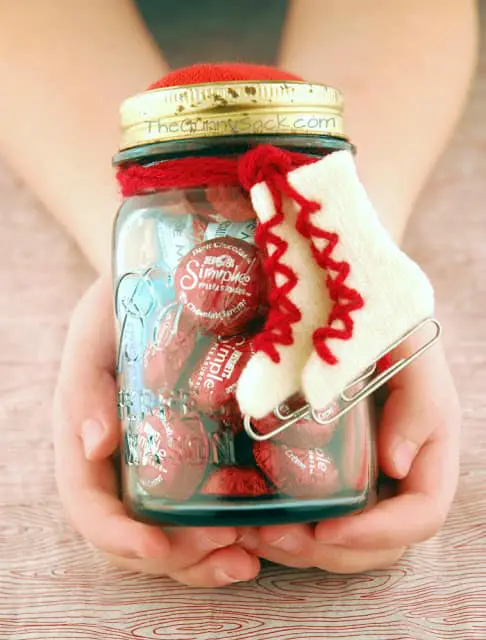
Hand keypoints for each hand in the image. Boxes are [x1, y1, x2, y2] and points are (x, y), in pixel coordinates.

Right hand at [52, 277, 259, 585]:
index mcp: (89, 443)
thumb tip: (95, 446)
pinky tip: (266, 528)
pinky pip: (212, 504)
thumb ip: (86, 388)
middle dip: (183, 557)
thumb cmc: (117, 311)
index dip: (119, 537)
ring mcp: (164, 464)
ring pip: (178, 532)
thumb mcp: (94, 337)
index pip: (92, 508)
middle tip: (232, 551)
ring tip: (254, 553)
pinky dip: (236, 526)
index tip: (157, 546)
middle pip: (141, 535)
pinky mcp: (201, 453)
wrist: (160, 284)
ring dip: (212, 557)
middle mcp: (125, 466)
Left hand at [249, 334, 460, 572]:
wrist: (337, 291)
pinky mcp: (321, 460)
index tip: (327, 529)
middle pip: (377, 540)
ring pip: (342, 534)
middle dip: (327, 550)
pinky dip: (280, 522)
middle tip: (272, 535)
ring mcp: (358, 466)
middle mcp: (396, 465)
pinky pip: (309, 508)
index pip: (421, 512)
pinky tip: (245, 514)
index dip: (379, 532)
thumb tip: (396, 465)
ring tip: (250, 531)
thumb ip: (416, 398)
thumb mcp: (407, 342)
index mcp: (426, 443)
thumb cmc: (377, 312)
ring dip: (298, 546)